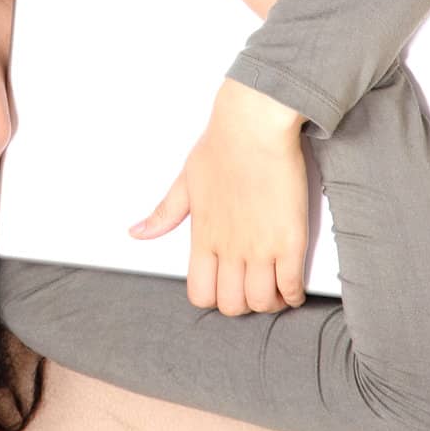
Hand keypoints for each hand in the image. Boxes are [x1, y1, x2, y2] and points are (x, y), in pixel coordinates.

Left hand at [129, 79, 308, 313]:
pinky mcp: (290, 239)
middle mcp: (229, 248)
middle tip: (253, 287)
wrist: (254, 125)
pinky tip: (293, 284)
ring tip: (276, 287)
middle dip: (243, 303)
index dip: (214, 297)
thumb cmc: (221, 146)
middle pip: (233, 305)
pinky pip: (291, 286)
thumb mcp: (185, 182)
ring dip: (270, 301)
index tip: (226, 286)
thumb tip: (136, 233)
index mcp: (202, 237)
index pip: (201, 295)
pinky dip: (293, 293)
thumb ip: (164, 214)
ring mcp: (260, 247)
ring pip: (263, 302)